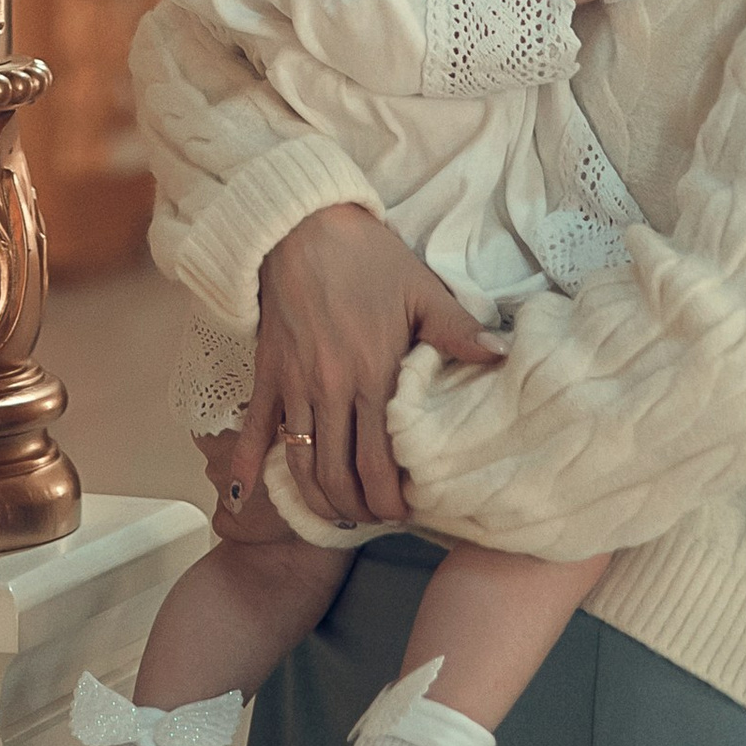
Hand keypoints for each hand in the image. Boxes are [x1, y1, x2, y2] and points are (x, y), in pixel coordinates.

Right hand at [217, 204, 504, 533]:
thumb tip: (502, 356)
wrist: (301, 225)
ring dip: (317, 499)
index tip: (404, 512)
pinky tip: (243, 496)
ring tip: (335, 516)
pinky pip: (256, 428)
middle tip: (374, 520)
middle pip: (339, 473)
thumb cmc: (367, 257)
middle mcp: (332, 390)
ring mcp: (296, 385)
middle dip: (358, 508)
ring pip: (301, 463)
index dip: (391, 497)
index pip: (381, 459)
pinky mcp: (268, 372)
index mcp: (375, 375)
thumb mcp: (421, 289)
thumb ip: (458, 331)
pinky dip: (249, 465)